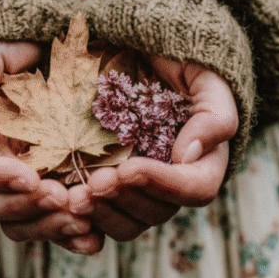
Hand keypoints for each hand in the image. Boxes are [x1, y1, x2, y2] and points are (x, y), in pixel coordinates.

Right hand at [0, 41, 103, 253]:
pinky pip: (49, 225)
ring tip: (82, 221)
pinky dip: (68, 237)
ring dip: (48, 228)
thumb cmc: (0, 53)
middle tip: (62, 199)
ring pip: (19, 224)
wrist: (33, 55)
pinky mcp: (44, 193)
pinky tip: (92, 239)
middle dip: (25, 208)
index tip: (31, 177)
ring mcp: (14, 187)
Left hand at [80, 59, 238, 240]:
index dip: (163, 185)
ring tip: (74, 198)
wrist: (146, 54)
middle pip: (158, 212)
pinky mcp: (112, 189)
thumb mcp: (207, 77)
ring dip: (101, 213)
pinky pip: (102, 217)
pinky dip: (85, 215)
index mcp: (206, 162)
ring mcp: (142, 190)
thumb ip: (213, 116)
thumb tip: (187, 156)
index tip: (129, 168)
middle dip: (124, 199)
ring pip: (129, 223)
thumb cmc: (183, 62)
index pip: (196, 189)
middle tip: (91, 184)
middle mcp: (175, 184)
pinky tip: (64, 202)